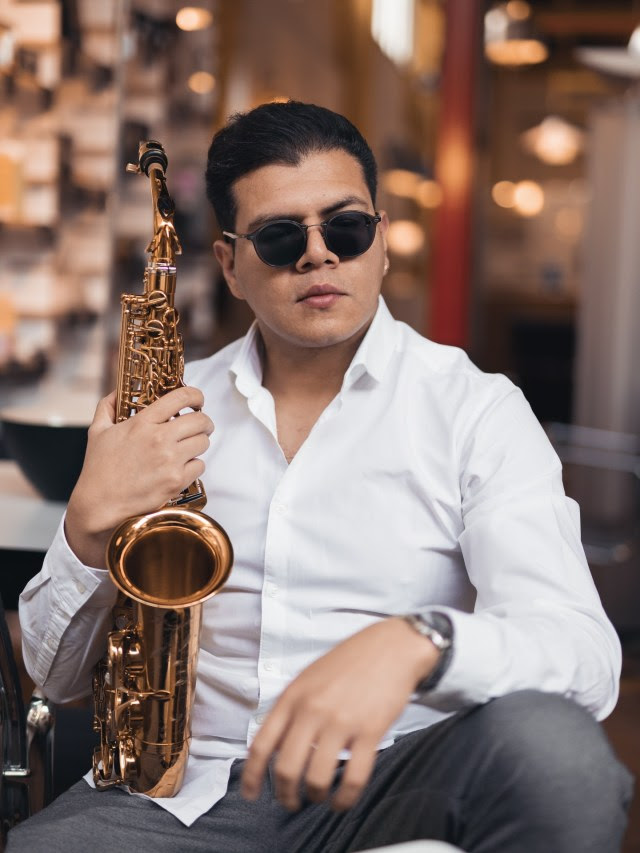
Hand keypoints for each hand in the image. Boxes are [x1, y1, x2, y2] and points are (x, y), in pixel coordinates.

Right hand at [65, 386, 213, 566]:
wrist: (99, 505)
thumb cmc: (98, 470)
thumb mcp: (97, 432)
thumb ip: (107, 407)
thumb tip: (116, 393)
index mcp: (142, 423)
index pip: (181, 397)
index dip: (195, 395)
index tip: (197, 399)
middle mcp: (159, 439)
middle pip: (200, 420)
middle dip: (204, 421)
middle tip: (201, 425)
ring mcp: (170, 461)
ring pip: (203, 442)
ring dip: (199, 443)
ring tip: (189, 447)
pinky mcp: (176, 481)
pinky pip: (200, 466)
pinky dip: (194, 466)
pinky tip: (182, 467)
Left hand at [241, 617, 439, 811]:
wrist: (391, 646)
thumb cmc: (350, 660)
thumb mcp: (309, 676)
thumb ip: (292, 707)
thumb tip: (276, 743)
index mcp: (293, 696)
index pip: (261, 744)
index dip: (251, 776)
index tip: (250, 794)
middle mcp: (312, 710)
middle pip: (286, 768)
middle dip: (285, 794)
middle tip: (290, 802)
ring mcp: (341, 721)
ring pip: (317, 779)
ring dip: (315, 796)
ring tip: (319, 796)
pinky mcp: (370, 731)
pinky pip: (353, 778)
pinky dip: (345, 799)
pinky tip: (343, 800)